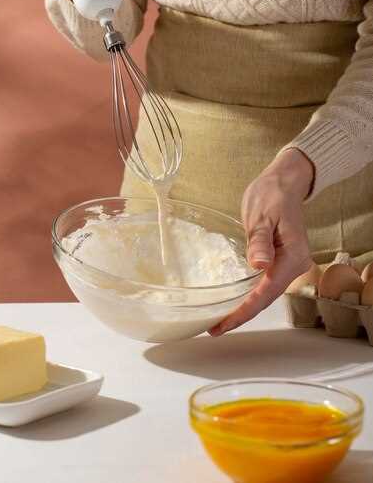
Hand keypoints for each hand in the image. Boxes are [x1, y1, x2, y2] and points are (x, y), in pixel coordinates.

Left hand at [210, 149, 314, 335]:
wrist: (285, 182)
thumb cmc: (273, 194)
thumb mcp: (262, 214)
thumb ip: (259, 241)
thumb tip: (259, 265)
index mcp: (293, 256)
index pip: (266, 292)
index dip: (243, 311)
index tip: (223, 324)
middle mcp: (295, 265)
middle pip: (266, 299)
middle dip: (241, 315)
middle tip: (215, 328)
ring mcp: (289, 264)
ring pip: (266, 293)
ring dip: (245, 308)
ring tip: (220, 321)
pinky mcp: (281, 261)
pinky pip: (265, 284)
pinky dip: (249, 295)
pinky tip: (234, 302)